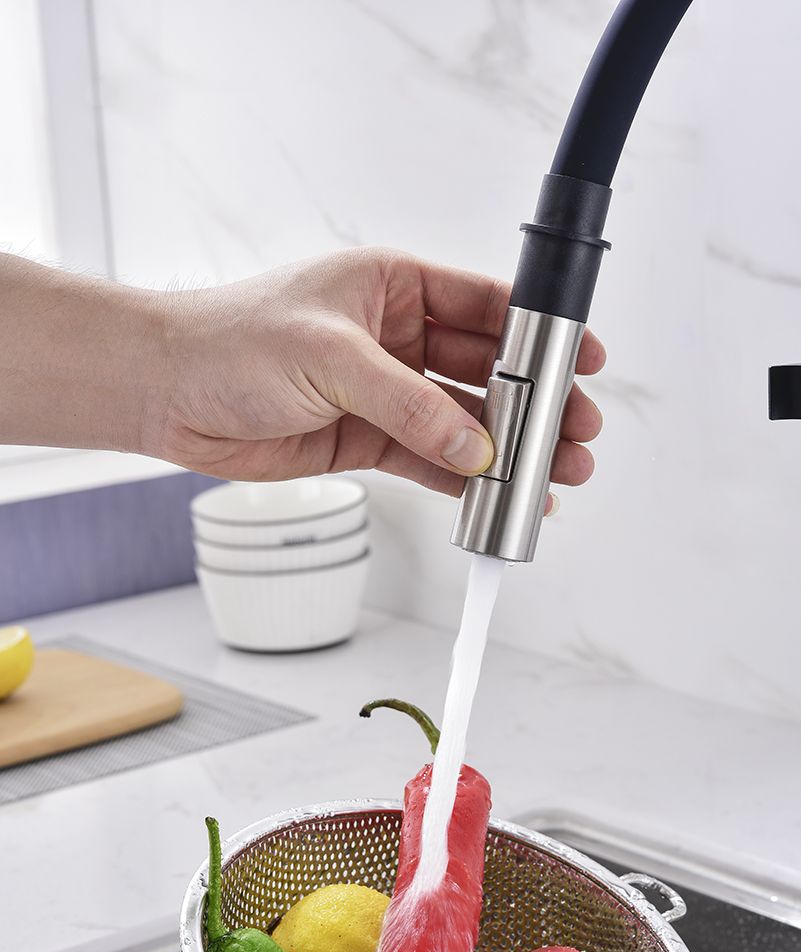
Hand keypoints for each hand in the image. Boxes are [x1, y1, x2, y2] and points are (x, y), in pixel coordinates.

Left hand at [154, 247, 604, 497]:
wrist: (166, 393)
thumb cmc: (231, 341)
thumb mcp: (332, 357)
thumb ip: (410, 404)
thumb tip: (476, 448)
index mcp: (393, 285)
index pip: (486, 304)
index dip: (540, 333)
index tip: (584, 359)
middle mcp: (395, 336)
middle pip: (486, 369)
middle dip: (536, 402)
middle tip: (578, 432)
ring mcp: (383, 391)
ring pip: (464, 421)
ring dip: (509, 448)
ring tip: (556, 474)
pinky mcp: (365, 439)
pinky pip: (429, 460)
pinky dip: (464, 480)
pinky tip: (500, 495)